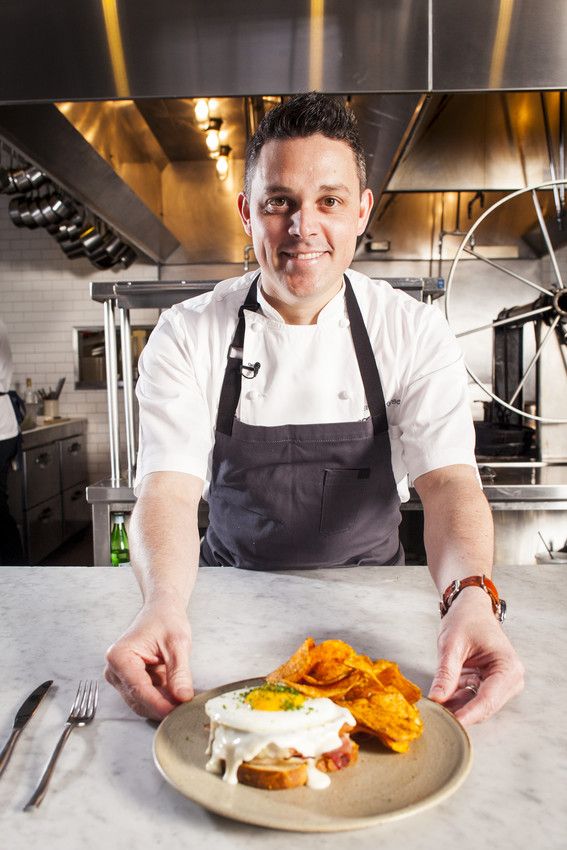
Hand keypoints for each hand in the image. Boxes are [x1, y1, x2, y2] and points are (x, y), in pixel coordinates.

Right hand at [105, 602, 193, 719]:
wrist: (161, 611)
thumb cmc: (166, 620)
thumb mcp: (178, 644)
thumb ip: (179, 673)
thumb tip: (182, 698)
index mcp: (120, 657)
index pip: (139, 689)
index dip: (159, 704)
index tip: (177, 712)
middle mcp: (114, 670)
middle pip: (138, 700)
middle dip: (162, 706)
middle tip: (186, 708)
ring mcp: (120, 678)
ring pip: (142, 703)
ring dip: (163, 703)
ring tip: (183, 697)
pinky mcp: (129, 682)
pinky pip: (146, 698)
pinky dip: (162, 698)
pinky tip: (176, 692)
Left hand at [428, 589, 523, 724]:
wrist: (471, 607)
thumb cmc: (466, 619)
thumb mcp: (452, 644)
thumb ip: (446, 673)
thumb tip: (436, 699)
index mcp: (508, 667)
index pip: (488, 700)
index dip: (468, 714)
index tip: (450, 724)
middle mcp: (511, 679)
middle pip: (484, 707)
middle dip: (460, 712)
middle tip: (434, 715)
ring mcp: (502, 684)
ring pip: (477, 706)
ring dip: (456, 706)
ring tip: (434, 706)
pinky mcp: (490, 685)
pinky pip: (472, 699)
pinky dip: (456, 699)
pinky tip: (440, 697)